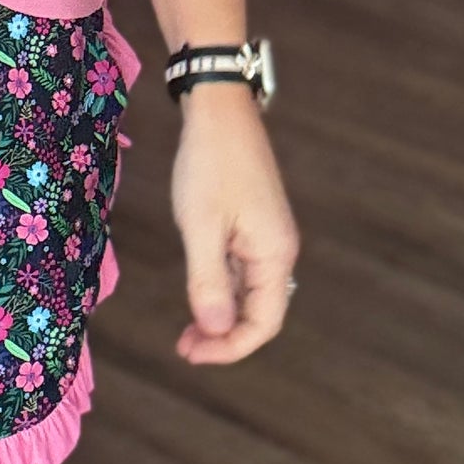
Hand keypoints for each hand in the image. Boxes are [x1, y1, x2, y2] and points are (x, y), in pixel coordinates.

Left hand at [170, 81, 299, 363]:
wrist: (219, 109)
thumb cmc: (209, 163)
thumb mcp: (201, 226)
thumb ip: (208, 281)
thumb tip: (215, 330)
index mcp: (274, 254)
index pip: (263, 324)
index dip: (230, 348)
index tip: (191, 354)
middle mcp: (279, 249)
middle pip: (260, 313)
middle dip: (224, 336)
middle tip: (184, 346)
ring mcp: (268, 236)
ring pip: (251, 293)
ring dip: (222, 315)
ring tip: (188, 329)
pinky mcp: (254, 223)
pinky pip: (243, 270)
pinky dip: (222, 289)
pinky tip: (198, 291)